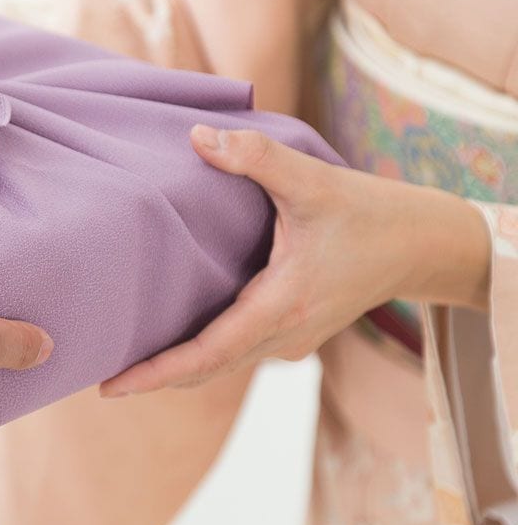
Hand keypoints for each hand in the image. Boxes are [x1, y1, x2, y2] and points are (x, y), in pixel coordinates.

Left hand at [100, 124, 490, 395]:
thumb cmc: (367, 212)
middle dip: (154, 380)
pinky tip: (172, 342)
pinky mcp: (294, 333)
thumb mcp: (312, 179)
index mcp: (280, 306)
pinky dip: (202, 356)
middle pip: (206, 371)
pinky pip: (238, 353)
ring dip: (177, 370)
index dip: (157, 373)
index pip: (207, 354)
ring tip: (125, 367)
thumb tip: (197, 137)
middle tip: (102, 382)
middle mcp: (283, 335)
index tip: (113, 386)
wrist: (421, 243)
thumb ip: (255, 157)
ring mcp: (290, 340)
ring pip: (222, 366)